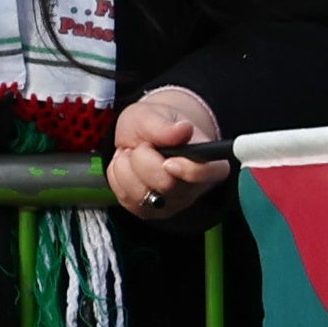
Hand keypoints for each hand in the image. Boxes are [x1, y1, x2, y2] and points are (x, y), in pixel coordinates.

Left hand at [106, 86, 229, 220]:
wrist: (143, 136)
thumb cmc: (155, 125)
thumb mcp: (153, 114)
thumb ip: (165, 125)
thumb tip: (184, 130)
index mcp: (205, 161)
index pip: (209, 174)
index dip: (190, 171)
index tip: (169, 162)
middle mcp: (192, 188)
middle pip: (166, 185)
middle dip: (143, 159)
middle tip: (143, 144)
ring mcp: (170, 204)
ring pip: (141, 194)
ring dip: (127, 167)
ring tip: (134, 153)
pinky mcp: (147, 212)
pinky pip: (125, 197)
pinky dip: (118, 176)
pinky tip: (128, 166)